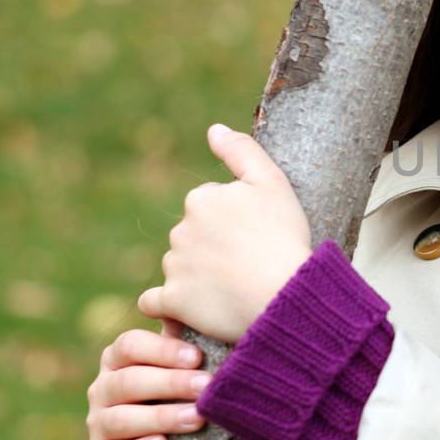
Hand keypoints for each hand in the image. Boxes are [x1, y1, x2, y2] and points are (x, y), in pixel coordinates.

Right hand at [86, 321, 209, 439]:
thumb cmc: (176, 392)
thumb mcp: (179, 365)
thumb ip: (183, 341)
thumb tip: (195, 314)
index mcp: (118, 358)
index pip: (130, 346)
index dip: (163, 350)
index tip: (197, 357)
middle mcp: (102, 388)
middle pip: (130, 381)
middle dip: (171, 383)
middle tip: (207, 387)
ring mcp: (97, 422)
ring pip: (122, 418)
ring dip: (161, 418)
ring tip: (196, 418)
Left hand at [136, 123, 313, 344]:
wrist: (284, 293)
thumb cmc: (284, 237)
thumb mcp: (273, 182)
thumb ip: (241, 150)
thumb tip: (213, 130)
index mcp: (201, 198)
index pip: (211, 207)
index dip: (236, 221)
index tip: (256, 236)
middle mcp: (180, 229)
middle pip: (194, 236)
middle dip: (213, 247)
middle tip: (248, 262)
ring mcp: (174, 267)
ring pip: (179, 266)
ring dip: (197, 275)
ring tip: (233, 289)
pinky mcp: (172, 301)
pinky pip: (155, 302)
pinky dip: (166, 306)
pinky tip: (186, 310)